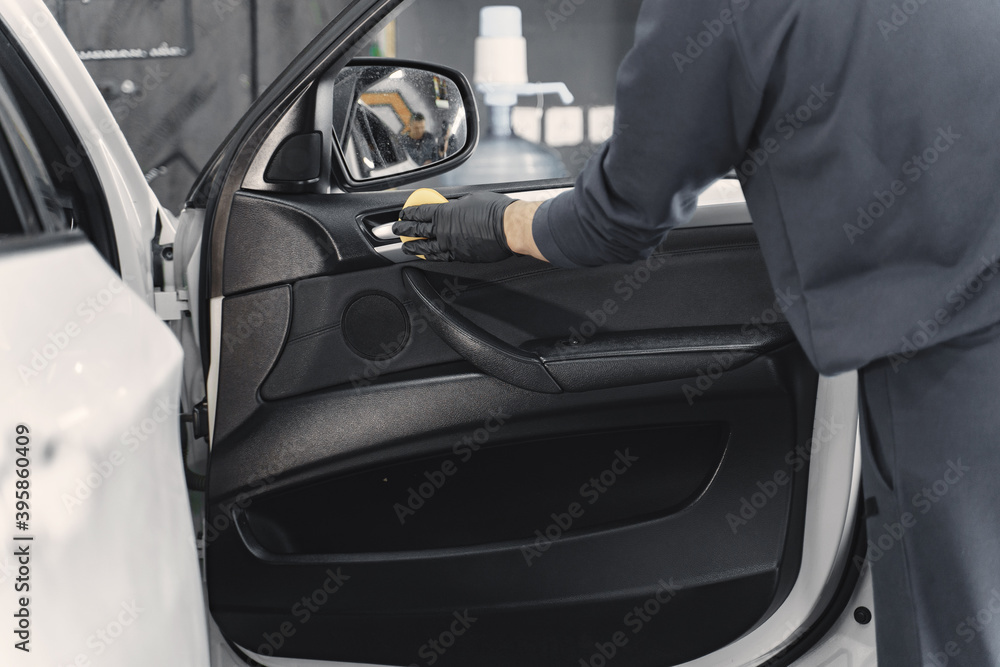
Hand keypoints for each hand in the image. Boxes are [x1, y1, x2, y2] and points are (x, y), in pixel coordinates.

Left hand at [393, 192, 515, 261]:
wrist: (509, 228)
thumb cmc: (495, 211)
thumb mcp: (470, 199)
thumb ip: (455, 205)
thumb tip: (451, 207)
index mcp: (445, 213)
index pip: (420, 213)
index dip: (409, 213)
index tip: (403, 214)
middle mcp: (444, 231)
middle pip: (418, 230)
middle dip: (403, 230)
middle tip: (395, 230)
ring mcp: (451, 246)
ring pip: (426, 248)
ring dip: (413, 247)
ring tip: (405, 247)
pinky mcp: (461, 257)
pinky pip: (440, 257)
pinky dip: (430, 256)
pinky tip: (427, 256)